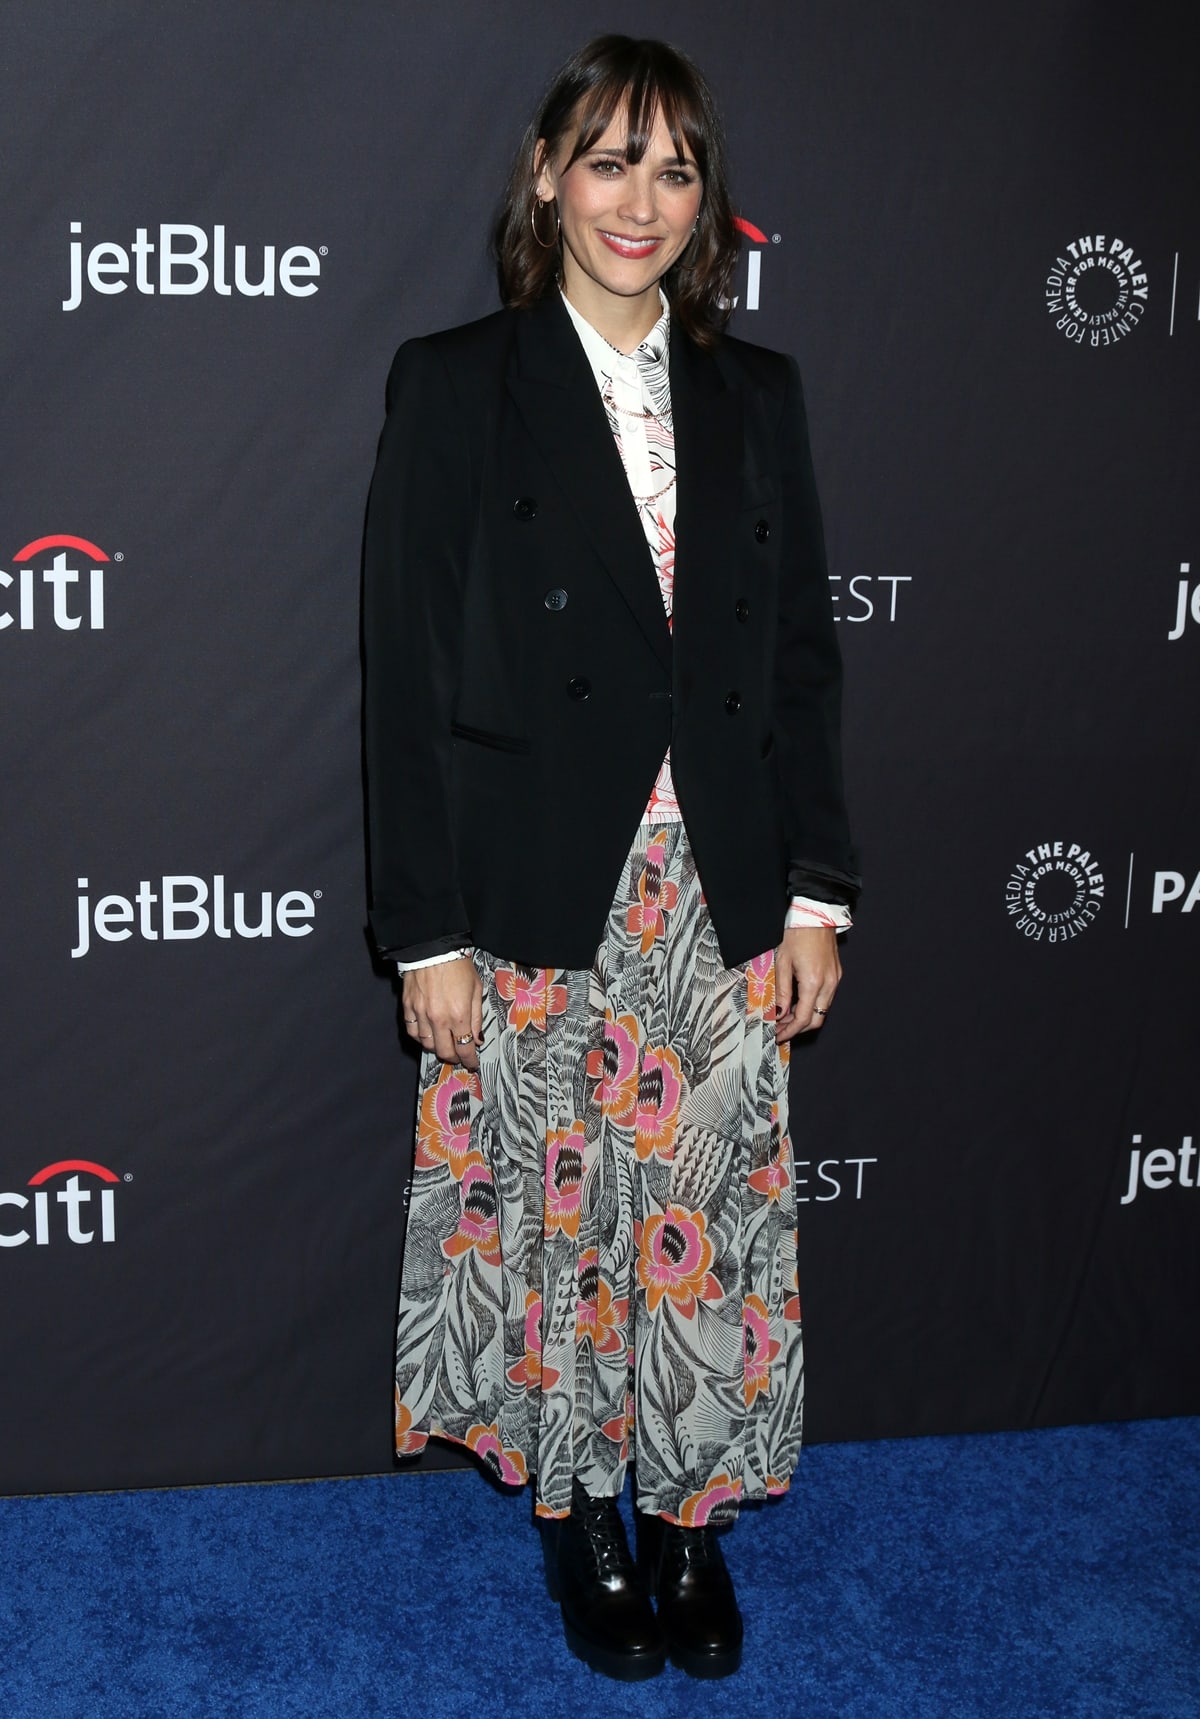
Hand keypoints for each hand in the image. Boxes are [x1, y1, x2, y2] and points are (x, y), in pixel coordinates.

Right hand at [402, 958, 482, 1068]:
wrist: (433, 948)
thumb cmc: (458, 967)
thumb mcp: (476, 990)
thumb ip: (476, 1018)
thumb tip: (476, 1039)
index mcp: (459, 1015)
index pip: (464, 1048)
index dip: (469, 1060)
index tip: (472, 1063)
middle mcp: (439, 1018)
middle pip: (444, 1051)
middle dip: (454, 1057)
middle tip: (458, 1055)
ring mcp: (421, 1014)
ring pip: (426, 1044)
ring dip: (436, 1047)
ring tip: (443, 1043)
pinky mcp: (408, 1007)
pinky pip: (412, 1031)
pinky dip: (420, 1037)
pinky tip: (427, 1034)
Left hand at [774, 926, 840, 1041]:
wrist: (815, 914)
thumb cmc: (797, 933)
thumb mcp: (782, 963)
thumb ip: (782, 991)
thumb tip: (779, 1012)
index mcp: (813, 982)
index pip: (803, 1018)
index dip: (789, 1031)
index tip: (778, 1036)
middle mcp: (828, 983)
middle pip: (816, 1019)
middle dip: (798, 1028)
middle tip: (780, 1029)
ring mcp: (835, 979)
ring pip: (822, 1010)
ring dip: (805, 1017)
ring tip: (786, 1017)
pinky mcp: (836, 974)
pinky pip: (826, 998)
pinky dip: (812, 1005)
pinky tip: (798, 1003)